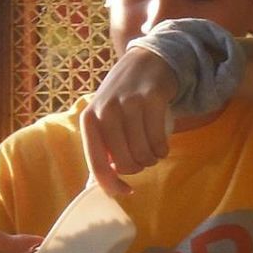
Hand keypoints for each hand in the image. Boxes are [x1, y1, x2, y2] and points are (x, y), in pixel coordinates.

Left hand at [80, 48, 178, 196]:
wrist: (145, 61)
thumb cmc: (121, 97)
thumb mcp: (102, 117)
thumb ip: (100, 148)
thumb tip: (97, 186)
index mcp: (89, 120)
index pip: (96, 163)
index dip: (111, 184)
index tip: (125, 191)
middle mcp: (106, 111)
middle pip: (124, 163)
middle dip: (136, 168)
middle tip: (141, 159)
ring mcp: (129, 104)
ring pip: (142, 154)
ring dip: (151, 159)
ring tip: (152, 151)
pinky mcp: (152, 99)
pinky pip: (158, 141)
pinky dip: (162, 150)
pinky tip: (161, 145)